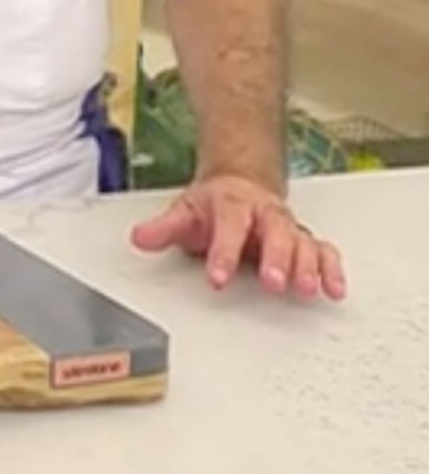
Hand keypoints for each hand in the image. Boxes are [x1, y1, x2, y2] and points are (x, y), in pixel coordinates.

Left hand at [130, 172, 346, 300]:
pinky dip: (332, 269)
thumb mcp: (185, 212)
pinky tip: (333, 290)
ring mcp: (287, 228)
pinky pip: (324, 252)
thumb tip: (139, 238)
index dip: (224, 252)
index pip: (229, 226)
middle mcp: (265, 215)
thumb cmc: (213, 205)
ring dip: (307, 266)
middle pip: (275, 233)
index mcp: (233, 204)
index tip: (218, 278)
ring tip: (307, 288)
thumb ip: (164, 228)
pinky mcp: (304, 242)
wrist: (239, 184)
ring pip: (303, 243)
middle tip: (273, 282)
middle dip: (276, 259)